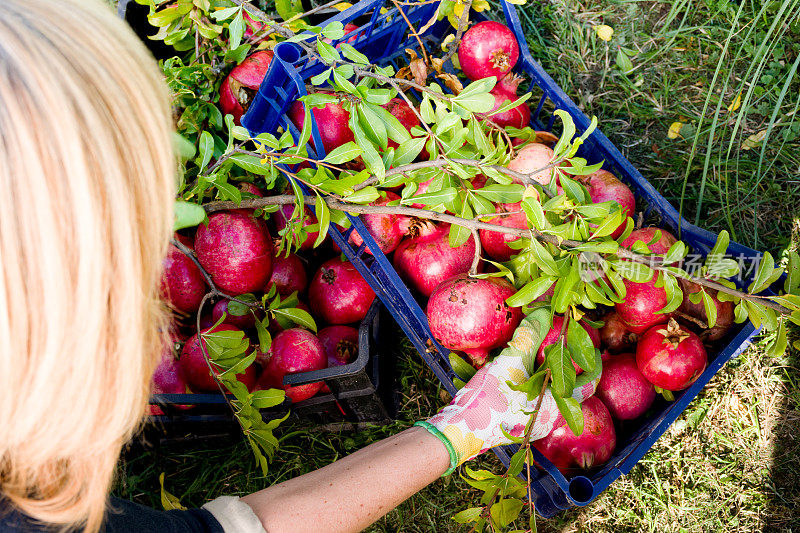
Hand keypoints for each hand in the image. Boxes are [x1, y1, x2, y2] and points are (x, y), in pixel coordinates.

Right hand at [416, 314, 600, 474]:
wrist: (458, 431)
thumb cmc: (489, 400)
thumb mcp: (510, 362)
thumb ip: (529, 336)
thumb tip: (544, 311)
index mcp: (555, 406)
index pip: (587, 384)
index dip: (592, 363)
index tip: (592, 347)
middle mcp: (549, 418)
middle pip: (568, 388)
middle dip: (568, 366)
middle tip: (565, 345)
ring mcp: (532, 424)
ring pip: (550, 394)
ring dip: (548, 374)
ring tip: (543, 354)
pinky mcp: (517, 424)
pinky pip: (534, 399)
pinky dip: (533, 383)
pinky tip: (521, 370)